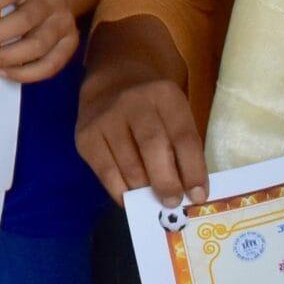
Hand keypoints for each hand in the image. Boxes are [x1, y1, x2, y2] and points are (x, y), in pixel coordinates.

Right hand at [75, 74, 208, 205]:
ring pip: (128, 165)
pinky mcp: (86, 136)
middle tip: (172, 202)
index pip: (183, 138)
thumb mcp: (173, 112)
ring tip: (152, 201)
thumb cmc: (152, 105)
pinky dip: (120, 191)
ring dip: (144, 190)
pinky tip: (130, 198)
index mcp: (164, 95)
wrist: (110, 81)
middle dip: (166, 182)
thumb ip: (182, 146)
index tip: (198, 196)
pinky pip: (105, 172)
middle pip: (153, 148)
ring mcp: (106, 118)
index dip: (193, 171)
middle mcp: (133, 102)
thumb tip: (187, 192)